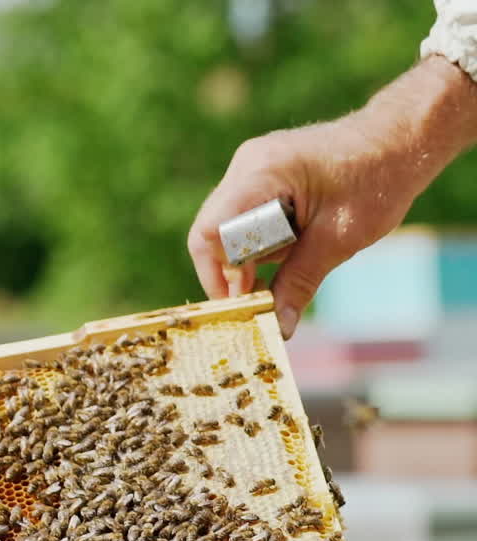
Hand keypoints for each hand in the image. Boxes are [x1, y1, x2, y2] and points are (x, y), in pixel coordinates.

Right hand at [187, 57, 476, 338]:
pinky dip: (261, 246)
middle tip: (262, 302)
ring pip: (228, 230)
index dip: (219, 276)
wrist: (401, 141)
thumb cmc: (376, 181)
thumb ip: (300, 283)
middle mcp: (248, 166)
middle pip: (213, 233)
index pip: (211, 232)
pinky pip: (245, 220)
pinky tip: (292, 252)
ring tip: (292, 266)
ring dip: (252, 260)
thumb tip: (278, 329)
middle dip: (234, 273)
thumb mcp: (338, 240)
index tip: (245, 305)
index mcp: (262, 173)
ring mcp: (254, 169)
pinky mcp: (264, 177)